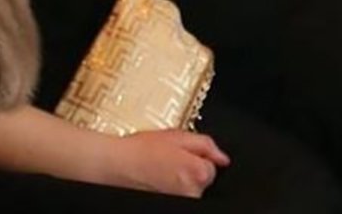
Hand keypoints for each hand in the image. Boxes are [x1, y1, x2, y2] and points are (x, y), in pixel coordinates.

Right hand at [102, 129, 228, 196]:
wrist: (118, 165)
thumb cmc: (142, 150)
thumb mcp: (176, 136)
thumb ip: (205, 144)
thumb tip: (223, 157)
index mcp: (198, 172)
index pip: (211, 166)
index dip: (195, 157)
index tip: (180, 154)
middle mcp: (193, 193)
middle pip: (202, 179)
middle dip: (189, 169)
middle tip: (168, 160)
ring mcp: (183, 202)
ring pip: (190, 189)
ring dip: (181, 181)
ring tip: (160, 171)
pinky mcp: (171, 205)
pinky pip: (180, 195)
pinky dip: (172, 190)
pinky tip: (158, 181)